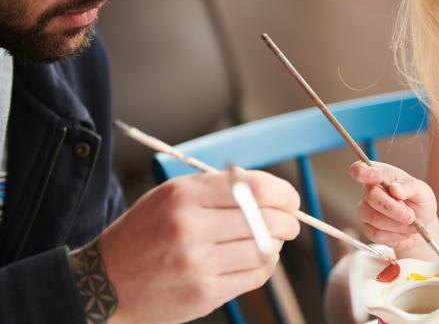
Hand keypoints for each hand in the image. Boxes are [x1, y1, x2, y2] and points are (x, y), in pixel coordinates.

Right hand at [100, 170, 299, 323]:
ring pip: (265, 250)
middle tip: (290, 223)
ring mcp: (197, 263)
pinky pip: (254, 277)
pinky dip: (264, 266)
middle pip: (266, 219)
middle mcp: (190, 226)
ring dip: (277, 245)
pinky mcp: (203, 293)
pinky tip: (257, 260)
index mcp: (185, 194)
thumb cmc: (144, 234)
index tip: (290, 200)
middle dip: (288, 221)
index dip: (283, 193)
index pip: (254, 188)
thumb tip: (269, 191)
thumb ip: (218, 188)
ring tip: (271, 242)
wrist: (104, 283)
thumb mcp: (171, 196)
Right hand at [350, 161, 436, 249]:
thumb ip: (409, 186)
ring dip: (397, 224)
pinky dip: (395, 235)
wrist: (423, 226)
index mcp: (381, 175)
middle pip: (371, 196)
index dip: (363, 172)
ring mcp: (366, 210)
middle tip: (411, 216)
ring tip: (412, 224)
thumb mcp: (422, 191)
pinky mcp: (368, 229)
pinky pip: (376, 234)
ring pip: (375, 218)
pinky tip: (404, 231)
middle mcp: (369, 191)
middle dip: (393, 208)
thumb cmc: (420, 203)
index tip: (376, 176)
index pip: (360, 169)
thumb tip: (395, 188)